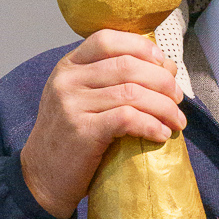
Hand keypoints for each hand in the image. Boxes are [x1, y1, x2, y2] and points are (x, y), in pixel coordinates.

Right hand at [19, 30, 186, 218]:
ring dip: (163, 107)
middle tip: (177, 97)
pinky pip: (128, 118)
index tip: (164, 62)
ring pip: (132, 92)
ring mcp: (72, 105)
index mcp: (68, 67)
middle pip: (126, 65)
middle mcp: (67, 80)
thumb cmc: (70, 139)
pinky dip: (151, 125)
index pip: (107, 39)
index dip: (141, 47)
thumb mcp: (80, 100)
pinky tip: (161, 134)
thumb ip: (111, 80)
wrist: (41, 179)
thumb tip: (165, 65)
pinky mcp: (83, 132)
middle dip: (161, 80)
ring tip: (177, 120)